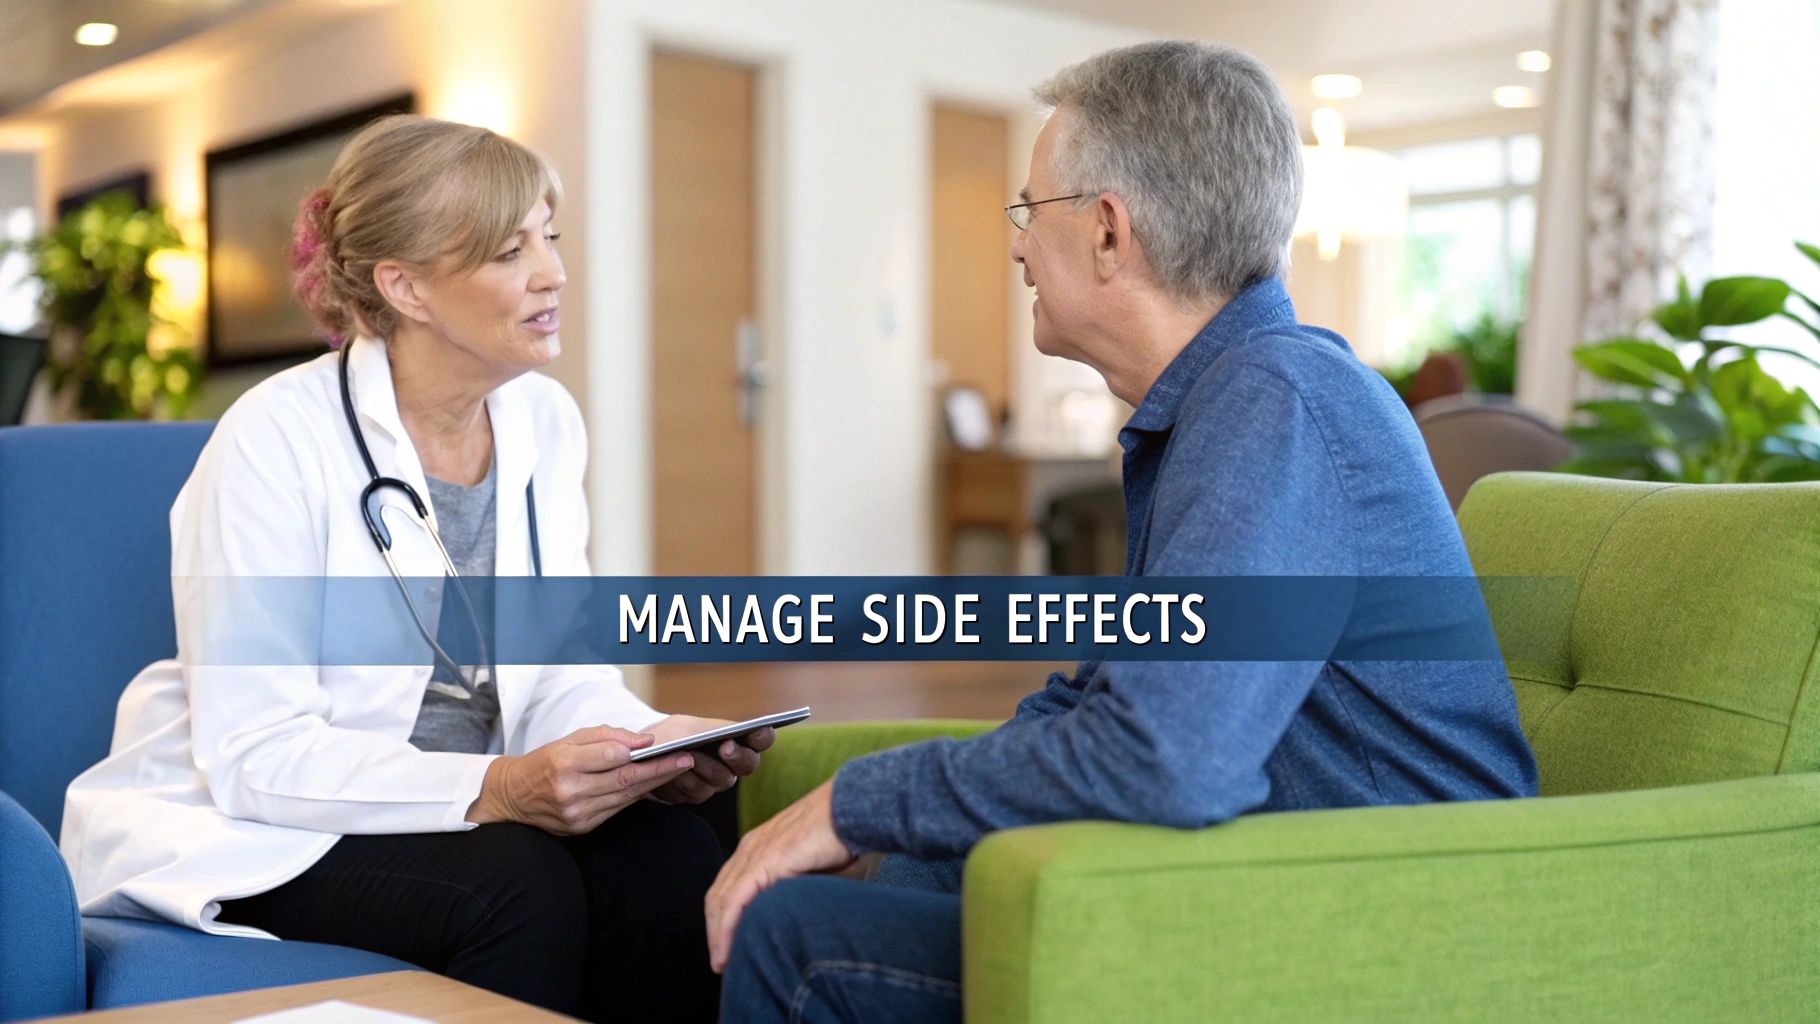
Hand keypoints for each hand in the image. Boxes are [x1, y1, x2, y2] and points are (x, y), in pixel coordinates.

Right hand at [465, 725, 693, 834]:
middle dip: (660, 770)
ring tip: (676, 770)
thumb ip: (607, 737)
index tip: (666, 747)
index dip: (642, 752)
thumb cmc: (544, 762)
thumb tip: (644, 741)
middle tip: (686, 760)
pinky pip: (617, 809)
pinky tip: (652, 785)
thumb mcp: (569, 740)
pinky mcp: (582, 828)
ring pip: (625, 796)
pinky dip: (636, 796)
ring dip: (654, 784)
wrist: (513, 798)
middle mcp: (570, 792)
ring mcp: (577, 814)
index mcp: (564, 764)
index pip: (612, 757)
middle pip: (625, 780)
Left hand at [646, 715, 775, 804]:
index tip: (756, 730)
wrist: (644, 753)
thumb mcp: (688, 726)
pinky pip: (695, 793)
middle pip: (748, 764)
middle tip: (725, 747)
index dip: (763, 736)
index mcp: (738, 741)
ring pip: (720, 780)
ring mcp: (716, 783)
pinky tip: (669, 773)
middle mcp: (732, 765)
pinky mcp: (697, 796)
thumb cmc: (671, 734)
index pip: (762, 740)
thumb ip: (710, 732)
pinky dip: (681, 780)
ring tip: (688, 756)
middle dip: (737, 756)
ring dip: (703, 767)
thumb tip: (728, 736)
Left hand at [704, 779, 852, 971]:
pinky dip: (726, 929)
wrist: (855, 806)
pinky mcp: (764, 861)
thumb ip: (803, 890)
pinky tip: (726, 951)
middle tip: (722, 961)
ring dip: (718, 936)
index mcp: (760, 845)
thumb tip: (803, 920)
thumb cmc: (846, 836)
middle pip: (718, 895)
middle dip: (716, 931)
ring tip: (722, 963)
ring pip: (721, 901)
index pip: (729, 886)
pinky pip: (734, 901)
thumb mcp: (819, 869)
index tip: (729, 944)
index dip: (725, 918)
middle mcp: (750, 847)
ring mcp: (755, 852)